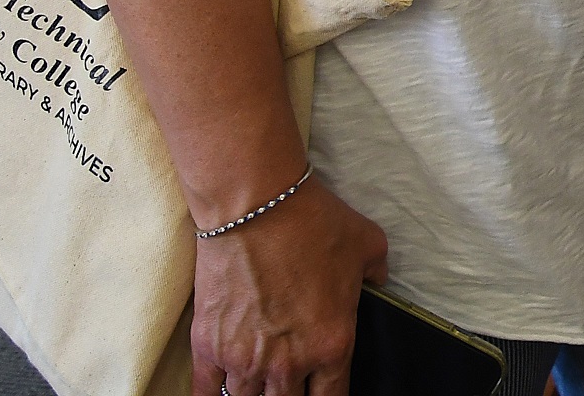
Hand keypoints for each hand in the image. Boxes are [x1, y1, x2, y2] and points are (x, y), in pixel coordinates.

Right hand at [193, 176, 386, 395]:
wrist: (256, 207)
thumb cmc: (313, 224)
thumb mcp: (368, 245)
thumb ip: (376, 272)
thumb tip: (377, 280)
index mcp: (332, 345)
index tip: (321, 390)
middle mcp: (288, 363)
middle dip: (289, 395)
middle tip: (288, 381)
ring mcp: (244, 360)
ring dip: (254, 391)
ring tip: (257, 377)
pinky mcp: (208, 348)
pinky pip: (206, 393)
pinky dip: (213, 395)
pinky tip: (220, 392)